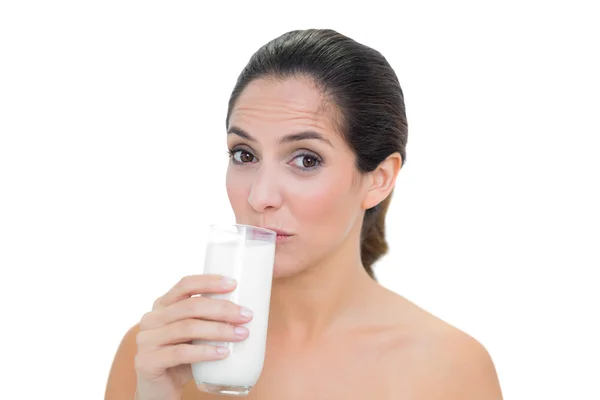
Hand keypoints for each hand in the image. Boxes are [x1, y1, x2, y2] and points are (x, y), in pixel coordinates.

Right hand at [133, 274, 252, 399]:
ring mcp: (146, 340)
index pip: (185, 284)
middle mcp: (151, 318)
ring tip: (241, 335)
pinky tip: (223, 353)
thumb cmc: (183, 358)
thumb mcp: (193, 333)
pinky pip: (180, 353)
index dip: (209, 281)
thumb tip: (245, 310)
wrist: (160, 390)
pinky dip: (205, 352)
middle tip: (246, 316)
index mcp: (162, 305)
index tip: (233, 284)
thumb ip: (207, 320)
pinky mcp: (147, 361)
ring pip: (187, 328)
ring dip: (219, 330)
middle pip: (190, 306)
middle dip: (222, 309)